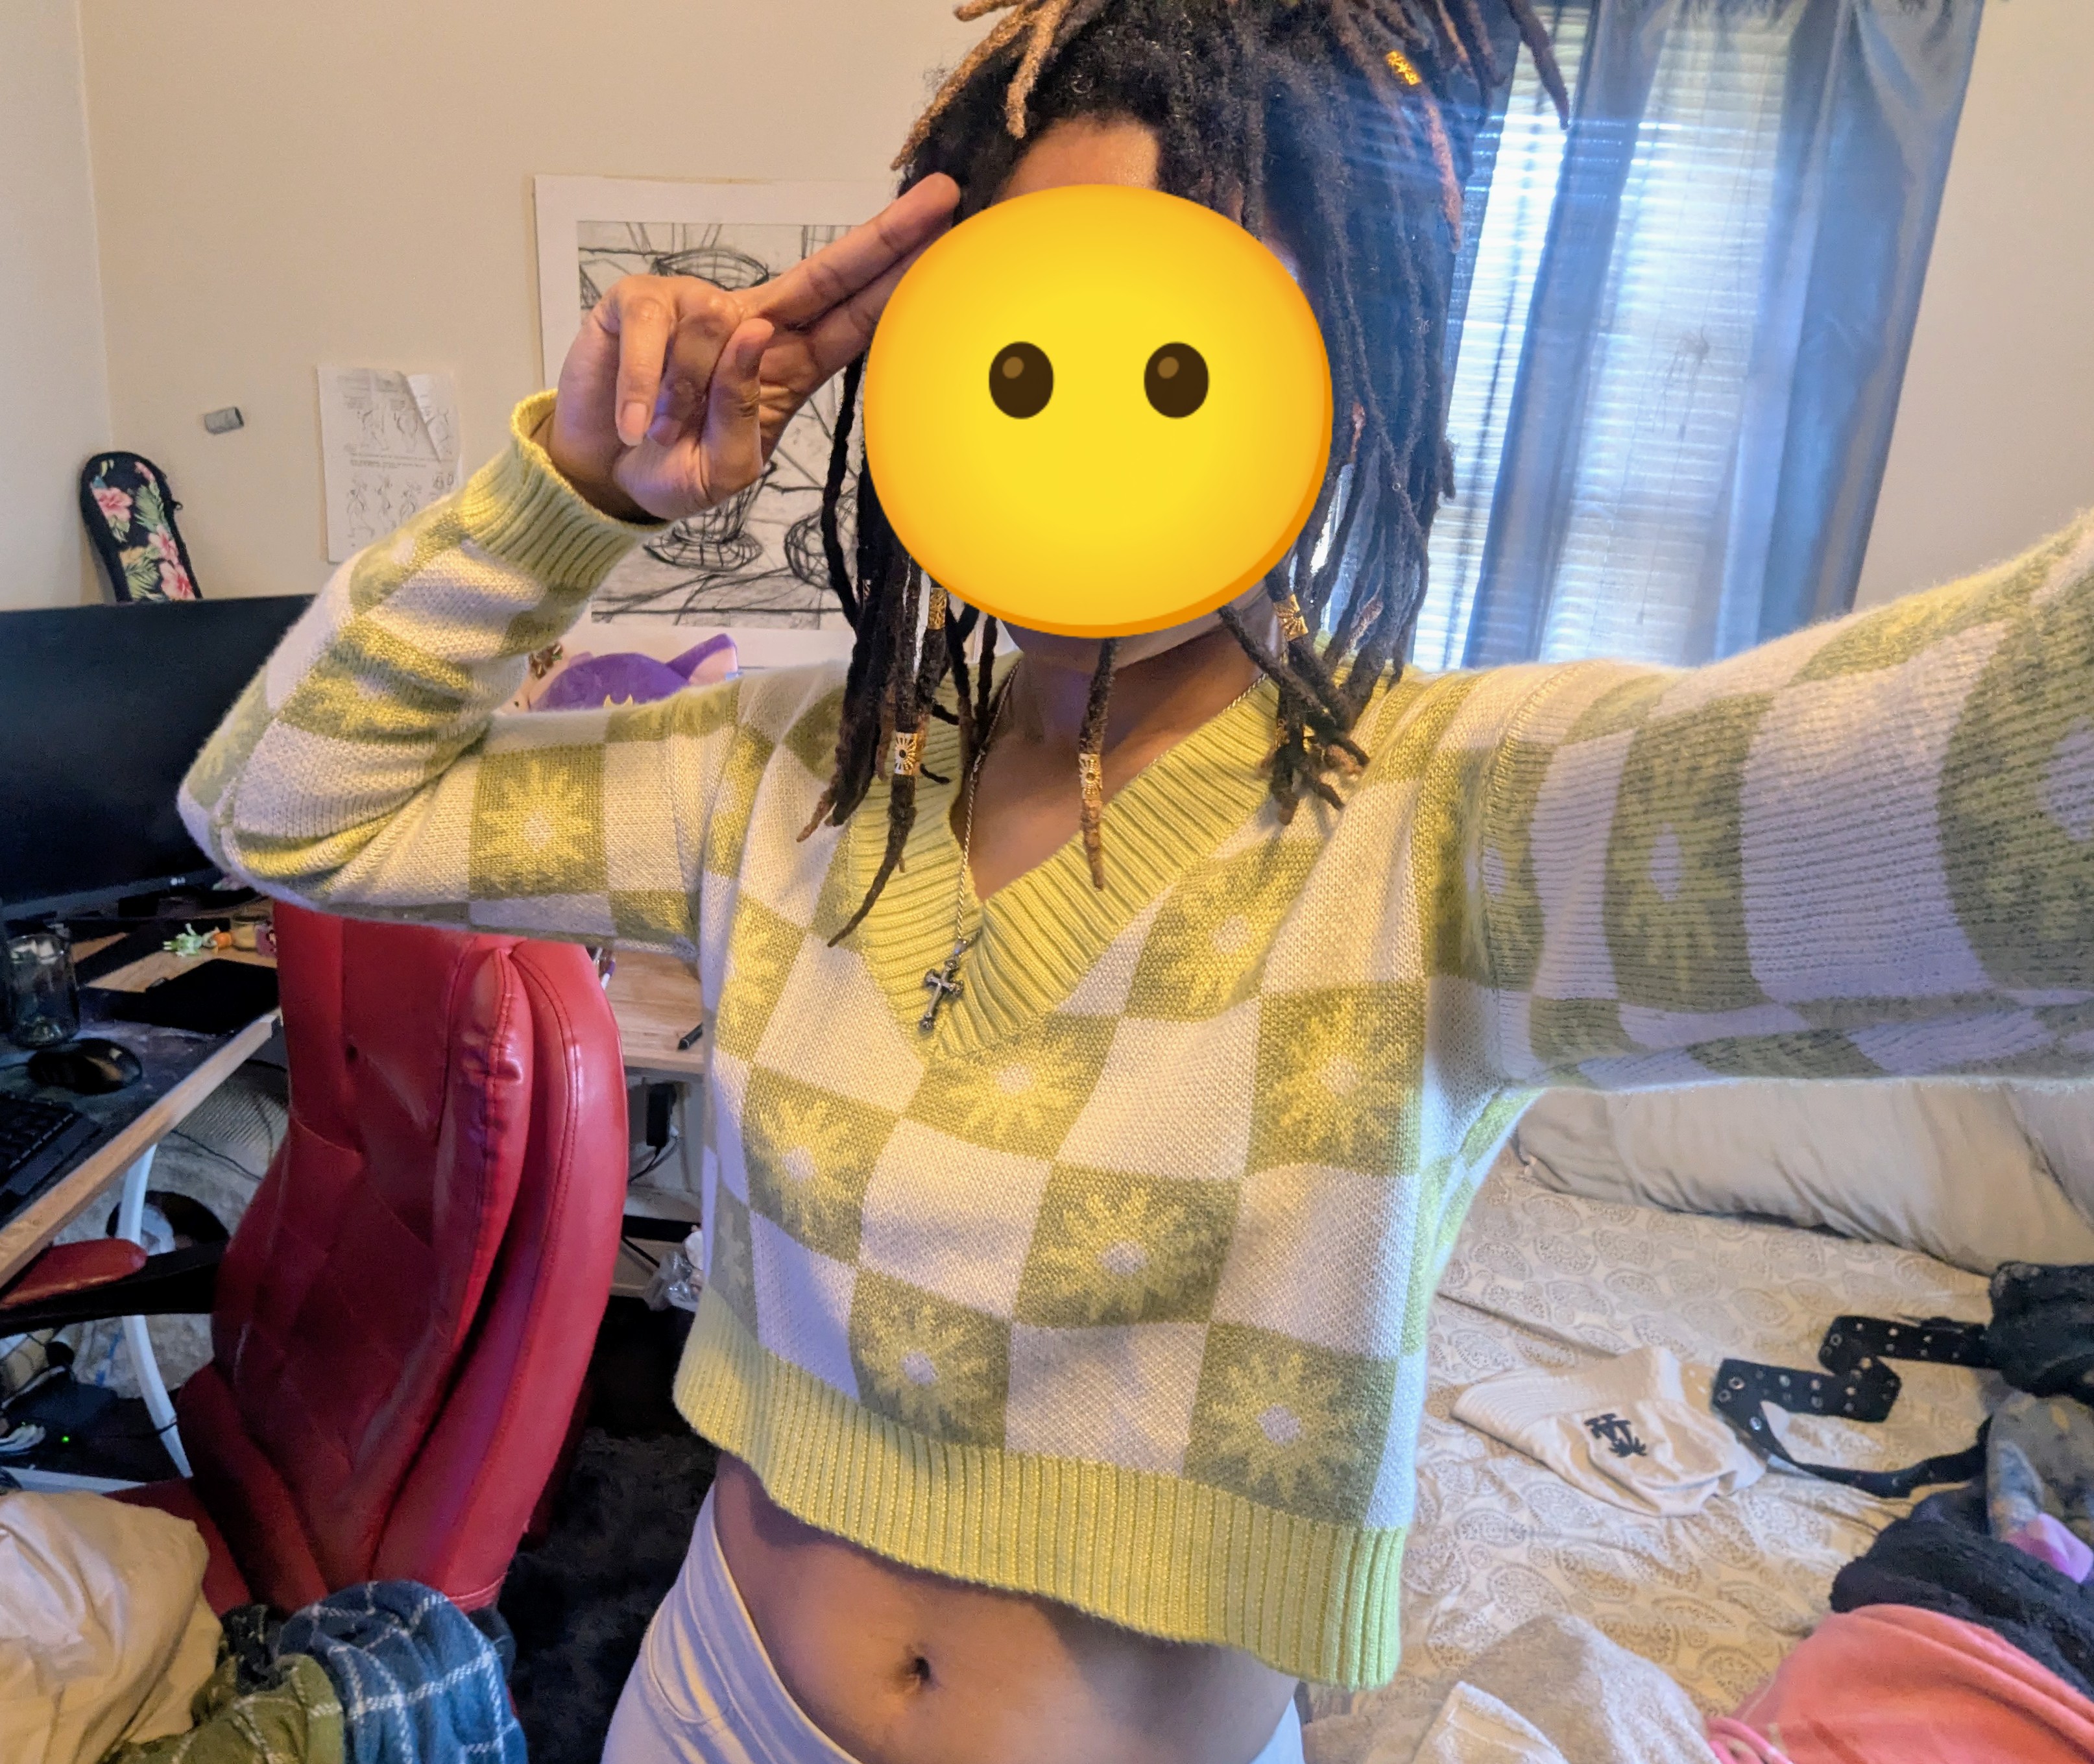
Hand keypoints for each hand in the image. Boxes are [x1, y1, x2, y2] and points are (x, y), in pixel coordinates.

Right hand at [546, 175, 959, 521]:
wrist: (601, 476)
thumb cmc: (672, 468)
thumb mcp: (724, 468)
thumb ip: (743, 412)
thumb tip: (751, 331)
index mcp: (790, 366)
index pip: (855, 317)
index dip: (898, 279)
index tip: (947, 235)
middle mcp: (753, 324)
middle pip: (827, 274)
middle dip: (885, 237)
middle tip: (942, 195)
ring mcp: (698, 307)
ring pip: (719, 325)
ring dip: (690, 393)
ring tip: (662, 432)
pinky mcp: (640, 303)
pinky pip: (654, 337)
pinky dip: (643, 390)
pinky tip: (635, 425)